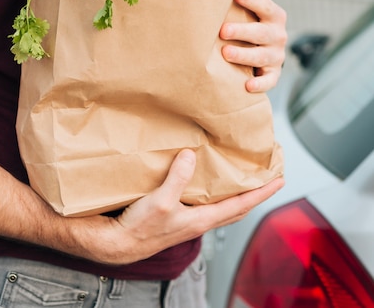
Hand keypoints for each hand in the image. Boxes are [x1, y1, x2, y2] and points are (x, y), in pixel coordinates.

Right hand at [74, 149, 283, 264]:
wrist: (119, 243)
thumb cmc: (140, 229)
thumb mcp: (161, 201)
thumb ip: (178, 178)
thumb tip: (193, 156)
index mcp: (202, 220)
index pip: (241, 205)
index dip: (262, 193)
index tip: (280, 181)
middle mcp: (200, 221)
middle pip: (237, 208)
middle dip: (255, 194)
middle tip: (268, 179)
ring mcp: (189, 220)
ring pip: (222, 207)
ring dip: (236, 194)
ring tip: (243, 177)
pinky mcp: (177, 216)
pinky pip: (204, 203)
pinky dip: (214, 193)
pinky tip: (205, 180)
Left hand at [219, 0, 286, 92]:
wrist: (263, 52)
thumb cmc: (254, 20)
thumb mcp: (258, 1)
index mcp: (274, 15)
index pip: (266, 6)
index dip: (253, 0)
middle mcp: (278, 35)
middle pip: (263, 34)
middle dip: (244, 32)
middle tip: (223, 30)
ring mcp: (276, 57)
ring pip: (263, 58)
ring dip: (245, 56)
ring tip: (225, 54)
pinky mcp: (272, 75)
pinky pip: (268, 82)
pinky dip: (260, 85)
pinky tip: (246, 85)